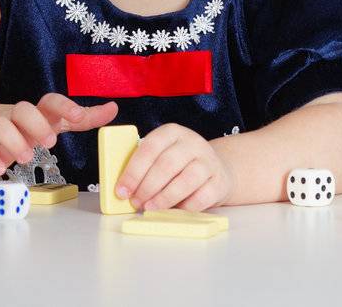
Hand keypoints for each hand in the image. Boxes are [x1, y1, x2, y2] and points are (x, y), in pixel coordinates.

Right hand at [0, 94, 118, 177]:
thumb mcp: (52, 121)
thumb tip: (113, 109)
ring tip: (25, 158)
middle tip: (49, 142)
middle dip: (37, 124)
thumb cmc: (23, 125)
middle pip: (24, 109)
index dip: (65, 106)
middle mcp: (15, 116)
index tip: (79, 116)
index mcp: (37, 112)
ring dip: (14, 142)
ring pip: (0, 125)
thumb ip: (82, 118)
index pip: (51, 101)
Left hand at [114, 123, 231, 211]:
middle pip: (166, 165)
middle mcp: (192, 142)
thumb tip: (123, 188)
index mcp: (172, 132)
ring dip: (163, 198)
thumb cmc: (179, 164)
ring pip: (185, 181)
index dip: (133, 171)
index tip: (122, 190)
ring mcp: (209, 162)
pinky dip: (184, 207)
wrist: (216, 169)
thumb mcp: (162, 154)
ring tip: (150, 208)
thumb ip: (144, 165)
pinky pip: (201, 197)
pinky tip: (173, 210)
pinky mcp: (219, 182)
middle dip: (147, 187)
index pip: (150, 148)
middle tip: (135, 202)